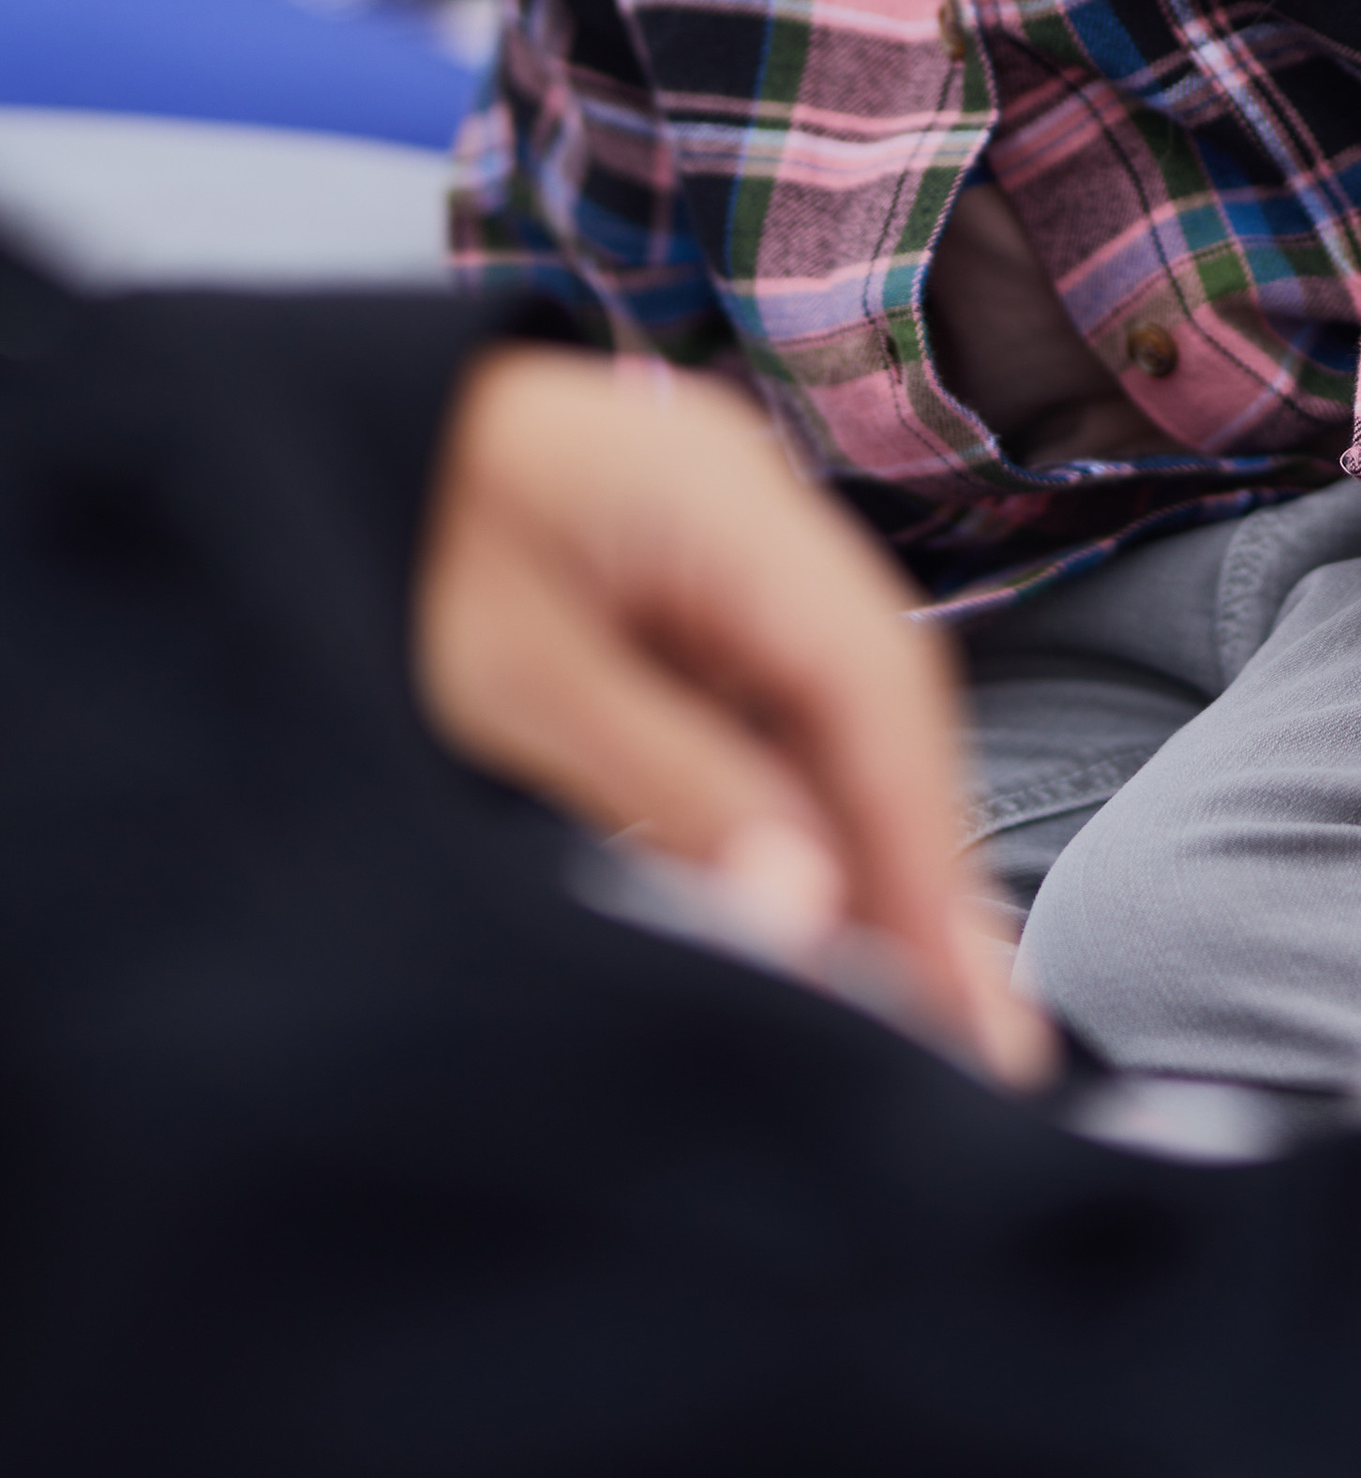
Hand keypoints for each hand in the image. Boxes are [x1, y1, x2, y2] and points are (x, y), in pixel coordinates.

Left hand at [416, 345, 1049, 1084]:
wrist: (269, 439)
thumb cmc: (371, 536)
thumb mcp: (503, 682)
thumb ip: (669, 787)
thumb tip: (811, 907)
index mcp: (717, 497)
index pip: (870, 684)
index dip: (926, 849)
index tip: (960, 1004)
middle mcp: (746, 507)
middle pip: (873, 697)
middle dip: (921, 863)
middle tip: (974, 1038)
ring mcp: (713, 540)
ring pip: (829, 709)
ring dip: (865, 848)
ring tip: (913, 1000)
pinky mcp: (669, 585)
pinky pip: (766, 706)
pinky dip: (795, 810)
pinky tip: (813, 906)